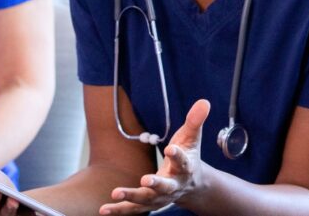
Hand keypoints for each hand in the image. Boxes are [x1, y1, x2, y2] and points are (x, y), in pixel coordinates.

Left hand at [101, 99, 210, 214]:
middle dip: (156, 184)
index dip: (178, 155)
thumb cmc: (188, 156)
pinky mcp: (149, 203)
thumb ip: (195, 121)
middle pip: (166, 186)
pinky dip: (120, 210)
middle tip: (145, 180)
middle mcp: (174, 185)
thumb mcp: (191, 138)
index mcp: (186, 168)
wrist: (192, 186)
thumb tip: (204, 102)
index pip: (183, 162)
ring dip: (132, 197)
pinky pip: (134, 209)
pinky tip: (104, 209)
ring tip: (116, 192)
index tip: (170, 148)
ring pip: (148, 199)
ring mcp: (161, 197)